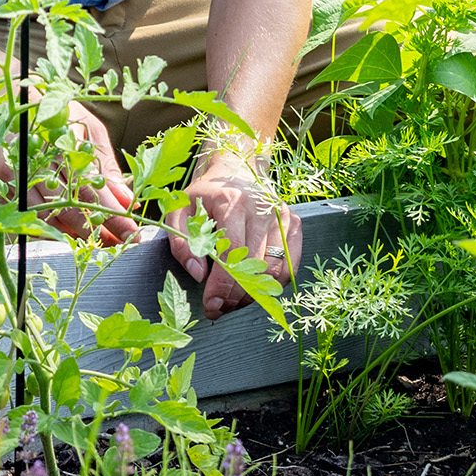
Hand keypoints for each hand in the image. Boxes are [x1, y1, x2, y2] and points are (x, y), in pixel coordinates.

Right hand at [0, 102, 136, 245]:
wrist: (17, 99)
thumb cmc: (59, 113)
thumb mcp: (90, 130)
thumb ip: (107, 167)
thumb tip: (127, 202)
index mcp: (64, 139)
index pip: (92, 188)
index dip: (113, 214)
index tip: (132, 233)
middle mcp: (38, 155)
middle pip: (70, 205)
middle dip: (97, 229)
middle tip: (118, 243)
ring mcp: (16, 167)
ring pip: (47, 214)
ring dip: (73, 232)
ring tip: (95, 238)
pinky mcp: (2, 177)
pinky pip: (26, 212)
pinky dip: (47, 226)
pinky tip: (65, 229)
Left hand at [167, 151, 300, 319]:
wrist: (236, 167)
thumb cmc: (206, 192)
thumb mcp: (180, 208)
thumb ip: (181, 240)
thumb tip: (198, 274)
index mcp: (232, 202)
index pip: (232, 253)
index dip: (222, 284)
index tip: (210, 304)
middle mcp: (262, 209)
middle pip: (255, 266)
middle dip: (235, 295)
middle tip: (218, 308)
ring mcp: (283, 217)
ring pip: (275, 271)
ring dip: (254, 294)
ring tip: (233, 302)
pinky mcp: (294, 225)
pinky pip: (289, 267)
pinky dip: (273, 285)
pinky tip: (253, 288)